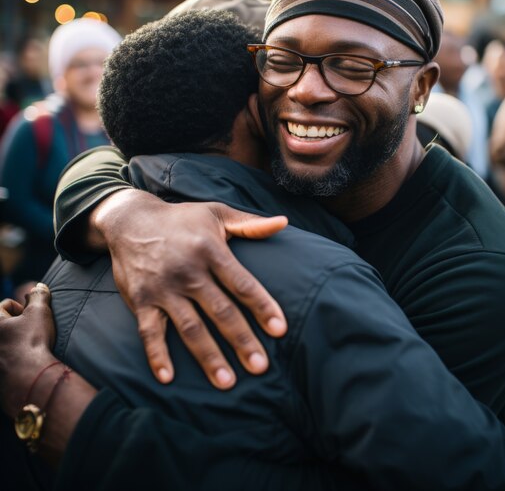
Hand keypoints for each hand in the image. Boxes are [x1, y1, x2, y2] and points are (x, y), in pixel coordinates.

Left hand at [0, 283, 57, 416]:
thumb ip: (38, 295)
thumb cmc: (32, 341)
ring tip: (29, 346)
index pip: (5, 304)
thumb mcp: (39, 311)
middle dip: (17, 324)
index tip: (33, 317)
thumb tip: (38, 286)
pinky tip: (26, 360)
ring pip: (5, 341)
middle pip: (4, 324)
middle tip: (31, 330)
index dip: (22, 307)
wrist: (29, 376)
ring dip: (15, 340)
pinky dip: (14, 356)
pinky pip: (6, 357)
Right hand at [92, 190, 288, 388]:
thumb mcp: (217, 213)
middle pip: (220, 311)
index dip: (262, 306)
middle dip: (241, 340)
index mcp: (211, 250)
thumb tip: (284, 223)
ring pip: (189, 327)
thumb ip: (251, 224)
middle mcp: (188, 271)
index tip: (280, 330)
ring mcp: (163, 288)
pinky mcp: (140, 300)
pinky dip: (157, 355)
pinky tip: (168, 378)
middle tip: (260, 367)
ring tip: (227, 381)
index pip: (242, 284)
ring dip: (208, 356)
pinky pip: (149, 332)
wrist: (130, 219)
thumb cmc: (182, 219)